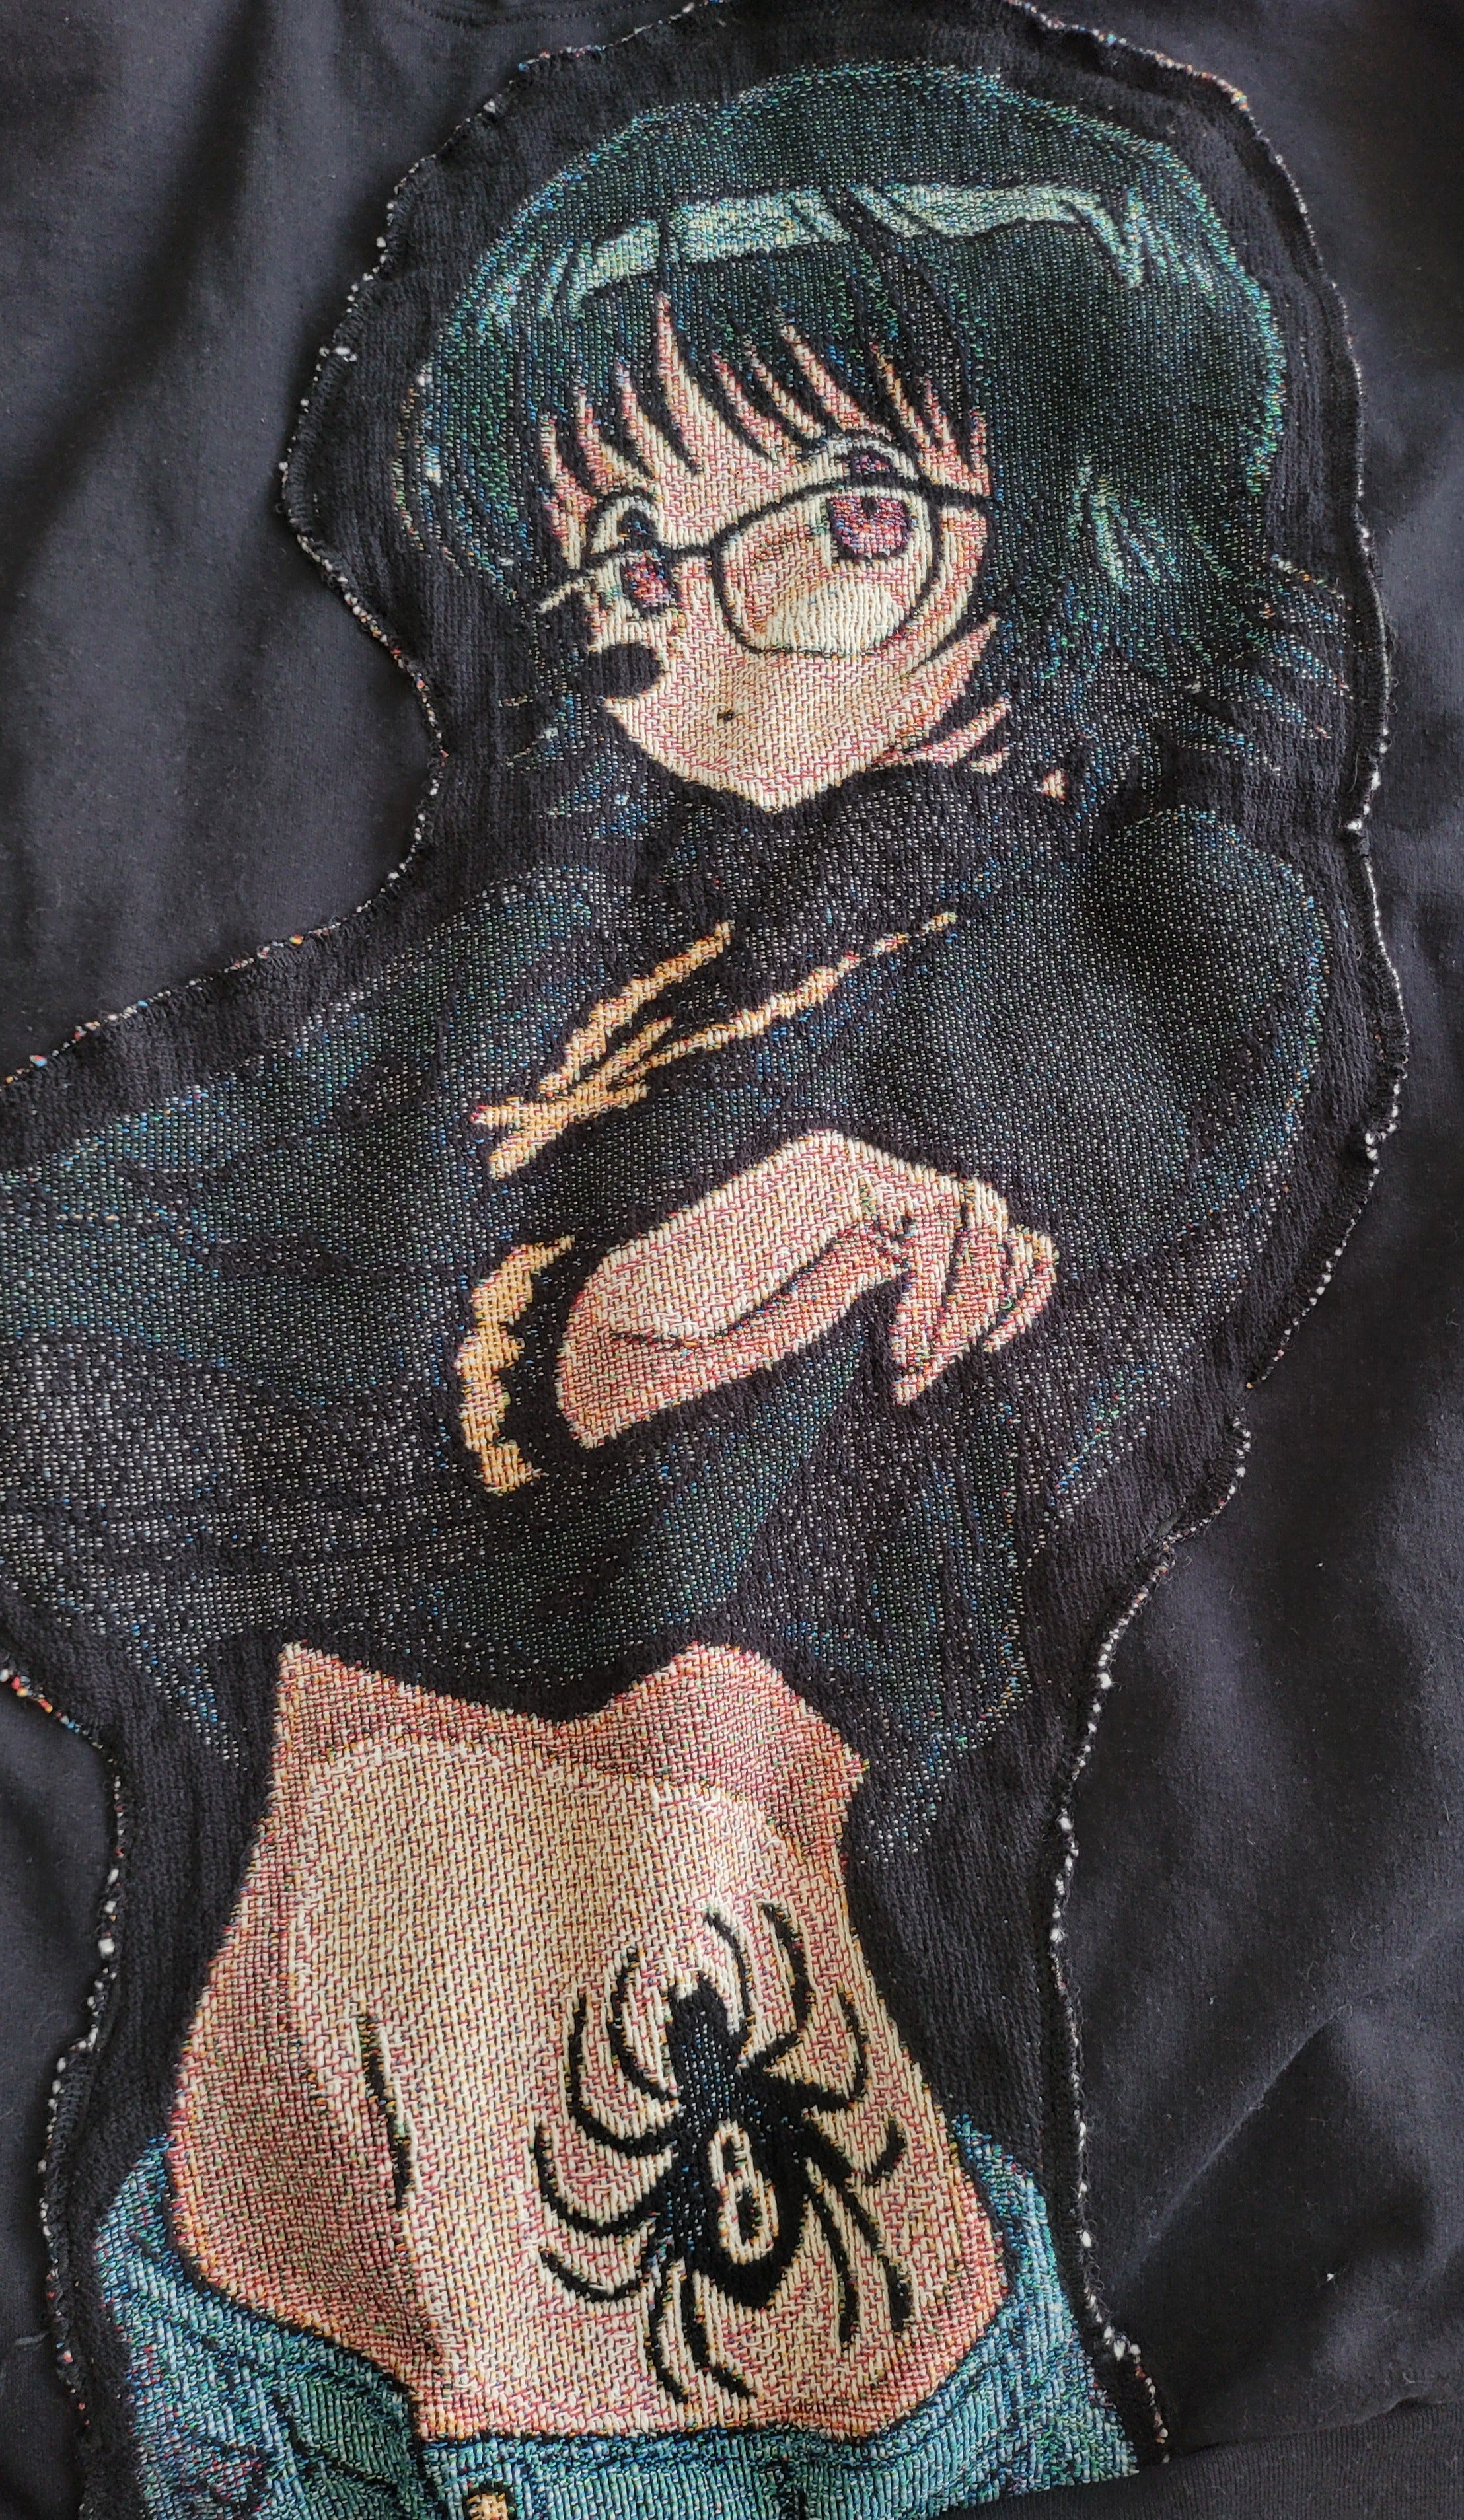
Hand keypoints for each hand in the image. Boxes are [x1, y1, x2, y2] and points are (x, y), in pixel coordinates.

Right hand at [558, 1132, 1055, 1447]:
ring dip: (965, 1303)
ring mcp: (850, 1167)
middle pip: (990, 1213)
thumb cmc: (721, 1351)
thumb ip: (908, 1287)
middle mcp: (862, 1173)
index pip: (982, 1217)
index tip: (999, 1348)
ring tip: (909, 1367)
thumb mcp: (839, 1318)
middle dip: (986, 1301)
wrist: (638, 1346)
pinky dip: (939, 1293)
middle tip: (926, 1372)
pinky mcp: (837, 1178)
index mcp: (861, 1204)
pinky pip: (937, 1220)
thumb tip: (1021, 1266)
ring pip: (975, 1213)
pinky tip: (899, 1355)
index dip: (1015, 1282)